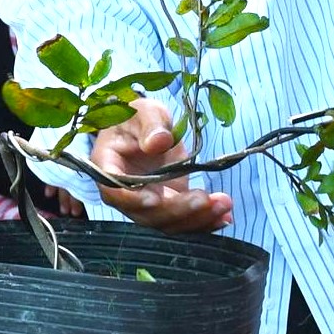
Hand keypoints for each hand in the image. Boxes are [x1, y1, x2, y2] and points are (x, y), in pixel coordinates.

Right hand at [89, 102, 233, 233]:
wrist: (145, 129)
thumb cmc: (137, 117)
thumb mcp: (143, 111)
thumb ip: (150, 125)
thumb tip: (158, 143)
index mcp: (108, 167)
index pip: (113, 190)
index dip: (131, 198)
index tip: (154, 198)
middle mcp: (124, 193)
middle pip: (146, 213)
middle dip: (177, 210)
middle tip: (205, 199)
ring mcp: (146, 203)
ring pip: (167, 222)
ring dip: (196, 219)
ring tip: (224, 204)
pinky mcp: (167, 206)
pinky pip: (183, 221)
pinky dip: (203, 222)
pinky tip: (225, 217)